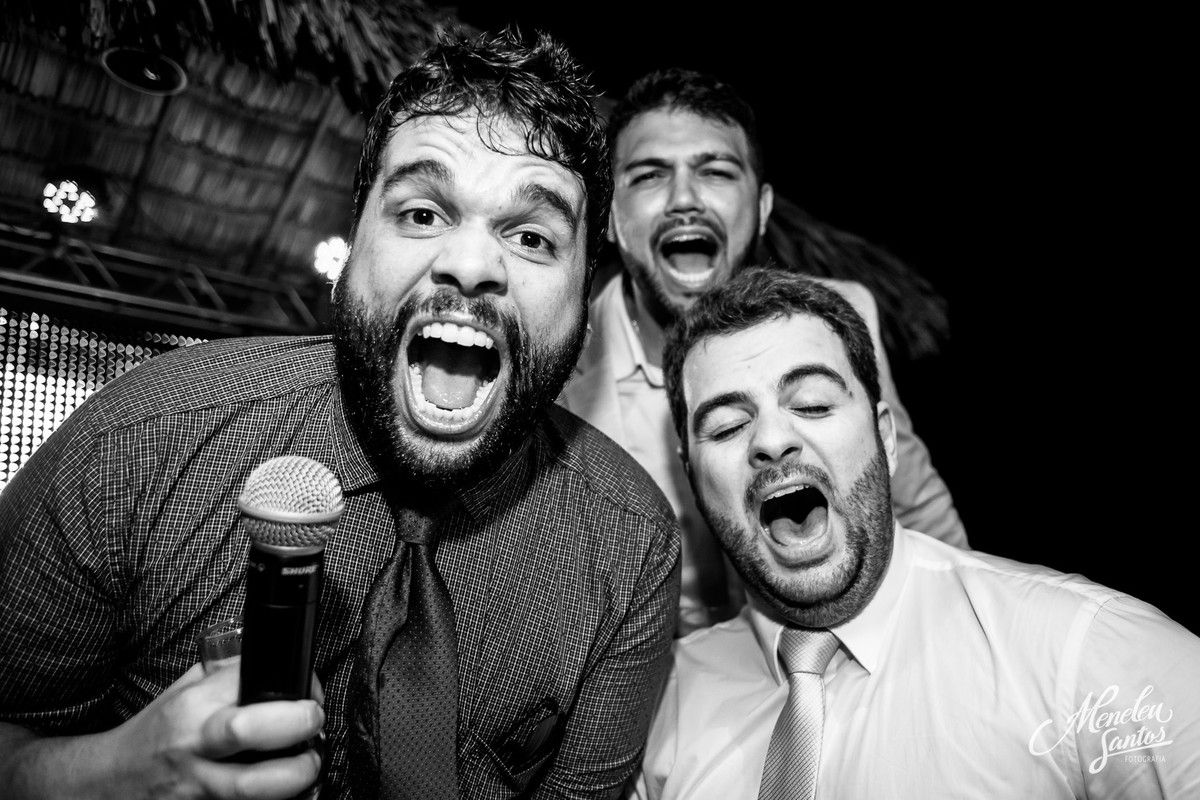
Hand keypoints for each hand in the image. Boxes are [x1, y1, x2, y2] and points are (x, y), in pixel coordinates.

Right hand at [97, 662, 323, 799]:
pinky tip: (289, 794)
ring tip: (310, 764)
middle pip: (248, 730)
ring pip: (254, 785)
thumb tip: (274, 663)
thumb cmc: (154, 735)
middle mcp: (193, 746)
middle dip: (296, 723)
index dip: (288, 682)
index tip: (309, 691)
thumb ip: (226, 676)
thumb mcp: (183, 693)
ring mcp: (197, 787)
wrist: (109, 783)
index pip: (246, 680)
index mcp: (192, 707)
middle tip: (315, 722)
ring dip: (296, 774)